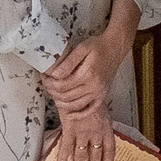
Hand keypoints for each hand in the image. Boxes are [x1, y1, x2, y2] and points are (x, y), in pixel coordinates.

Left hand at [43, 0, 136, 117]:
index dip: (50, 83)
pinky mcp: (102, 95)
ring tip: (54, 92)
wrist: (115, 47)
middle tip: (46, 84)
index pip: (62, 86)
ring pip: (75, 105)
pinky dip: (79, 115)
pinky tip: (70, 115)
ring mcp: (99, 92)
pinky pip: (90, 110)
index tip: (45, 77)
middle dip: (52, 91)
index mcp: (88, 74)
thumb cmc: (98, 45)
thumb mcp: (81, 48)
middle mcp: (94, 86)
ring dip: (61, 102)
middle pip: (66, 96)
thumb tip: (54, 74)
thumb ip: (68, 62)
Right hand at [53, 97, 116, 160]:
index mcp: (106, 127)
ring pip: (81, 155)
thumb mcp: (99, 109)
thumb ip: (99, 123)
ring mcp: (83, 130)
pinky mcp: (70, 128)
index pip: (110, 150)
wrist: (80, 83)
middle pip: (96, 156)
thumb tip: (97, 135)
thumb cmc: (90, 95)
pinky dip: (62, 158)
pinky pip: (65, 146)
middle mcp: (96, 131)